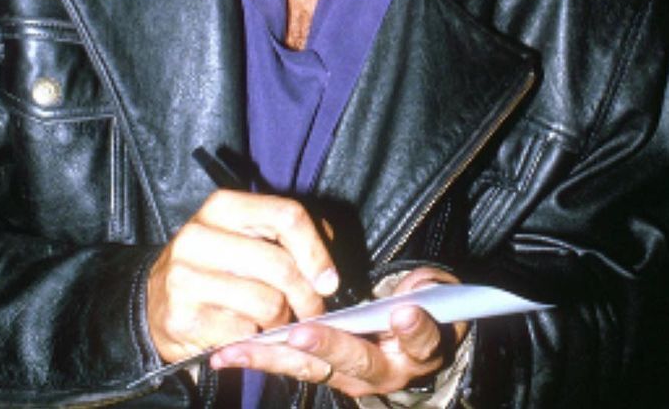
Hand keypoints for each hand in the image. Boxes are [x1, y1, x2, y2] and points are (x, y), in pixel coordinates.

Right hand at [147, 189, 338, 361]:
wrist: (155, 300)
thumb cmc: (216, 264)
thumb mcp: (247, 234)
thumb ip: (289, 236)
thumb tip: (327, 265)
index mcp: (222, 206)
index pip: (287, 216)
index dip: (316, 251)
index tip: (329, 280)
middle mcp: (198, 236)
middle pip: (280, 265)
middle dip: (306, 296)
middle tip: (312, 310)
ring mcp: (185, 277)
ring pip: (266, 303)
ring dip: (282, 319)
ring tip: (277, 318)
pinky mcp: (181, 317)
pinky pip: (243, 333)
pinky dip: (255, 337)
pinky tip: (248, 330)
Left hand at [209, 266, 468, 394]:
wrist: (414, 335)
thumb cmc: (429, 303)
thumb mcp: (441, 295)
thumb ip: (433, 292)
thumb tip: (415, 298)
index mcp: (418, 351)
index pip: (420, 342)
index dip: (414, 329)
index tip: (403, 314)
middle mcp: (382, 372)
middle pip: (357, 360)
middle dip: (329, 345)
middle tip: (304, 332)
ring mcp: (349, 375)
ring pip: (312, 367)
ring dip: (277, 356)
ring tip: (242, 349)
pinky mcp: (321, 370)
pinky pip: (289, 365)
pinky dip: (260, 356)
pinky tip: (227, 352)